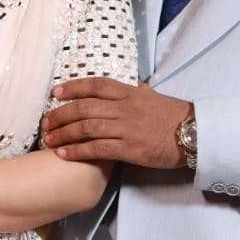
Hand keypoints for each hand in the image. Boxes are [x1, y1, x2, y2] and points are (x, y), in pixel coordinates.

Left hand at [42, 78, 191, 168]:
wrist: (193, 134)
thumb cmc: (173, 116)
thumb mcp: (152, 96)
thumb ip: (134, 90)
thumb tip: (124, 84)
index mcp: (129, 93)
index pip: (95, 85)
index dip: (73, 87)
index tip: (56, 92)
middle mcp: (125, 108)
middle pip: (85, 108)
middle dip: (61, 114)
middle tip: (46, 122)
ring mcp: (126, 128)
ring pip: (87, 128)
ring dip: (64, 134)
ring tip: (49, 140)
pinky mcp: (129, 149)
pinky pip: (97, 149)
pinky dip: (78, 151)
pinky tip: (64, 154)